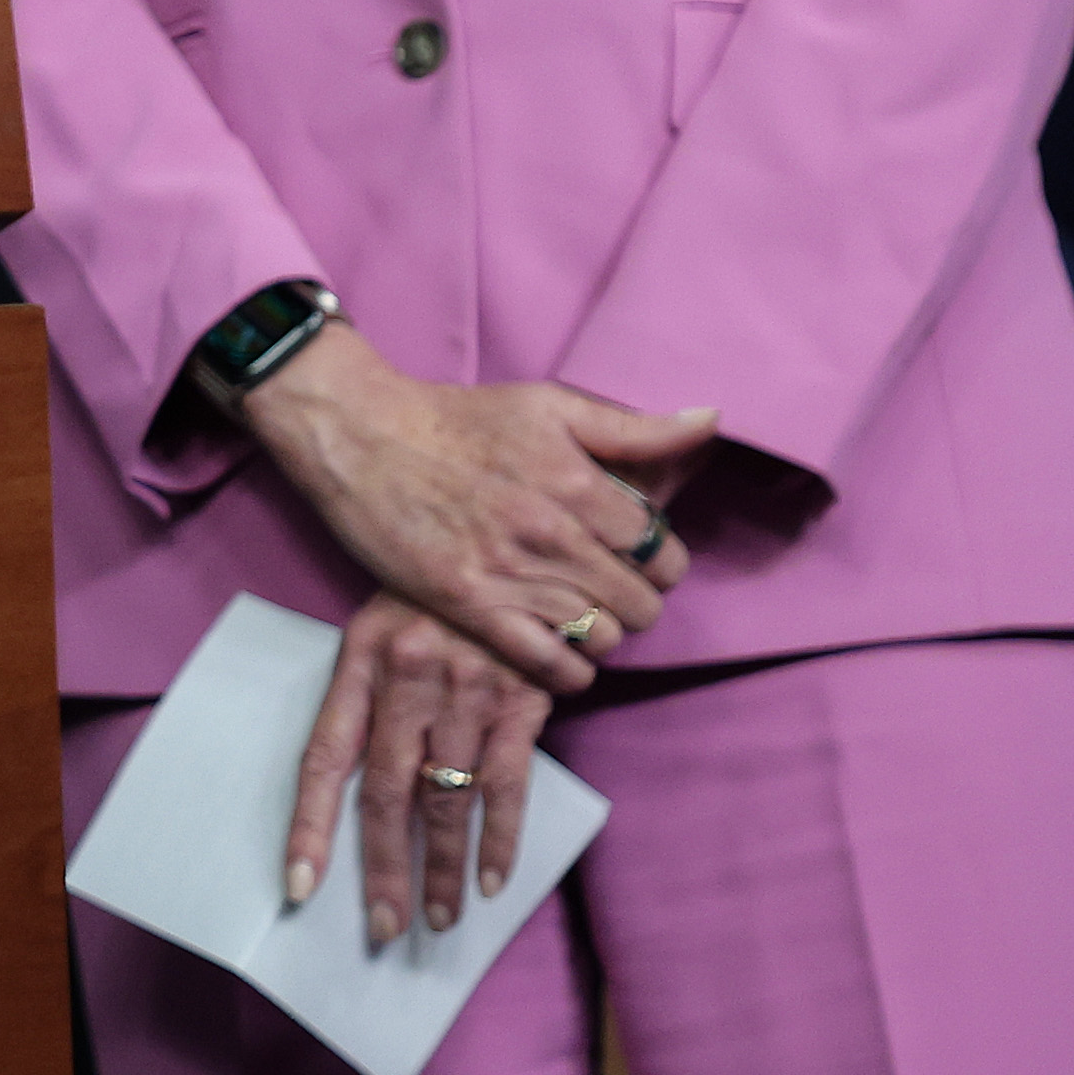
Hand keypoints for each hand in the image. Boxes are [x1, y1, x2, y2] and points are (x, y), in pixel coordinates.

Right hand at [238, 321, 706, 696]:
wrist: (361, 437)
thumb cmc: (456, 418)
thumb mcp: (548, 404)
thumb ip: (633, 425)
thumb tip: (712, 418)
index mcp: (578, 483)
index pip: (662, 549)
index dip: (660, 558)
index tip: (639, 556)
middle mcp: (551, 534)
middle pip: (640, 602)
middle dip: (638, 600)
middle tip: (613, 589)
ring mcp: (510, 574)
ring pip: (601, 635)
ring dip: (604, 633)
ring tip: (586, 617)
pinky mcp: (469, 605)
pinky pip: (547, 662)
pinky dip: (570, 670)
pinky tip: (567, 657)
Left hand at [287, 595, 557, 946]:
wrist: (509, 542)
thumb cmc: (430, 598)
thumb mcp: (377, 628)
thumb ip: (365, 699)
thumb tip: (349, 791)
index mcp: (360, 662)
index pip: (324, 758)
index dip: (311, 826)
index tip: (299, 886)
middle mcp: (409, 680)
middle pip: (388, 793)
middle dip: (385, 868)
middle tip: (385, 927)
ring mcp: (468, 692)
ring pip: (448, 799)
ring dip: (444, 867)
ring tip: (440, 917)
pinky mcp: (522, 700)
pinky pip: (508, 783)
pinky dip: (502, 838)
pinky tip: (495, 879)